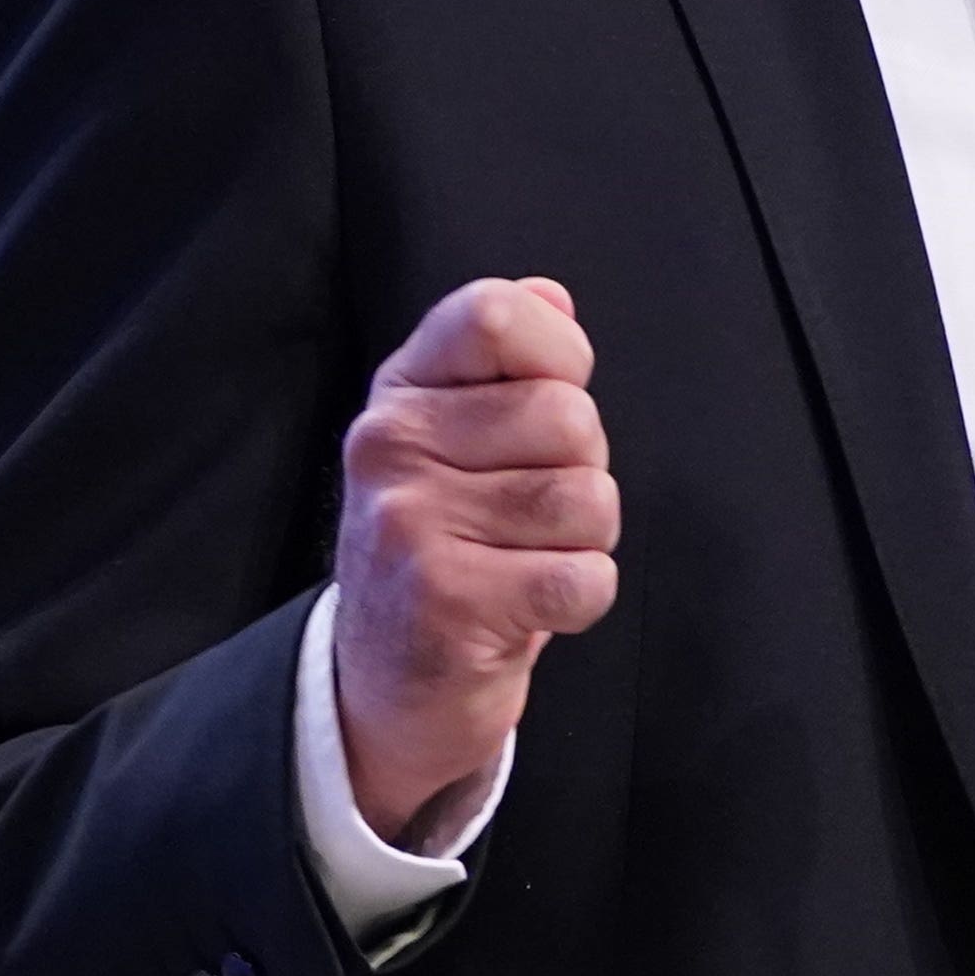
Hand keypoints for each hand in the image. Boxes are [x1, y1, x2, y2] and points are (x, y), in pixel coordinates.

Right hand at [333, 276, 619, 848]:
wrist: (388, 679)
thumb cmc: (447, 541)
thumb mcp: (457, 435)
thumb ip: (507, 360)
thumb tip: (551, 296)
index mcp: (400, 391)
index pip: (494, 314)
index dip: (558, 354)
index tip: (549, 399)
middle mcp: (390, 447)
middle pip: (569, 417)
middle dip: (582, 469)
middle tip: (528, 514)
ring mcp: (409, 525)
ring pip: (587, 499)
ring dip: (585, 539)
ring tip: (527, 558)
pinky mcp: (444, 603)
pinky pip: (584, 577)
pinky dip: (583, 598)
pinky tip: (533, 605)